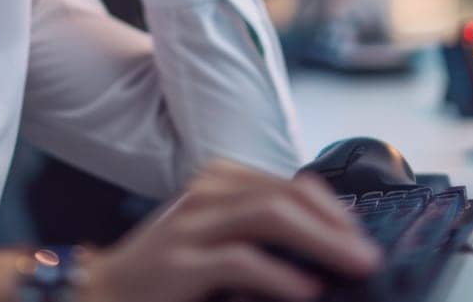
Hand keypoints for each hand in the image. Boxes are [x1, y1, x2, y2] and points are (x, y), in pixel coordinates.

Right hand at [75, 160, 381, 301]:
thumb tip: (328, 247)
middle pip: (285, 196)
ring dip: (321, 242)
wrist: (102, 292)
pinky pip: (239, 260)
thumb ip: (261, 236)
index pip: (290, 184)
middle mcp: (205, 194)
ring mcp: (190, 225)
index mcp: (218, 182)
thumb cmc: (166, 273)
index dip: (334, 209)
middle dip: (336, 225)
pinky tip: (306, 290)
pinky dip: (279, 275)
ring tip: (353, 266)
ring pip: (268, 216)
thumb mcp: (219, 242)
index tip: (363, 236)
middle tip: (369, 255)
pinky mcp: (178, 261)